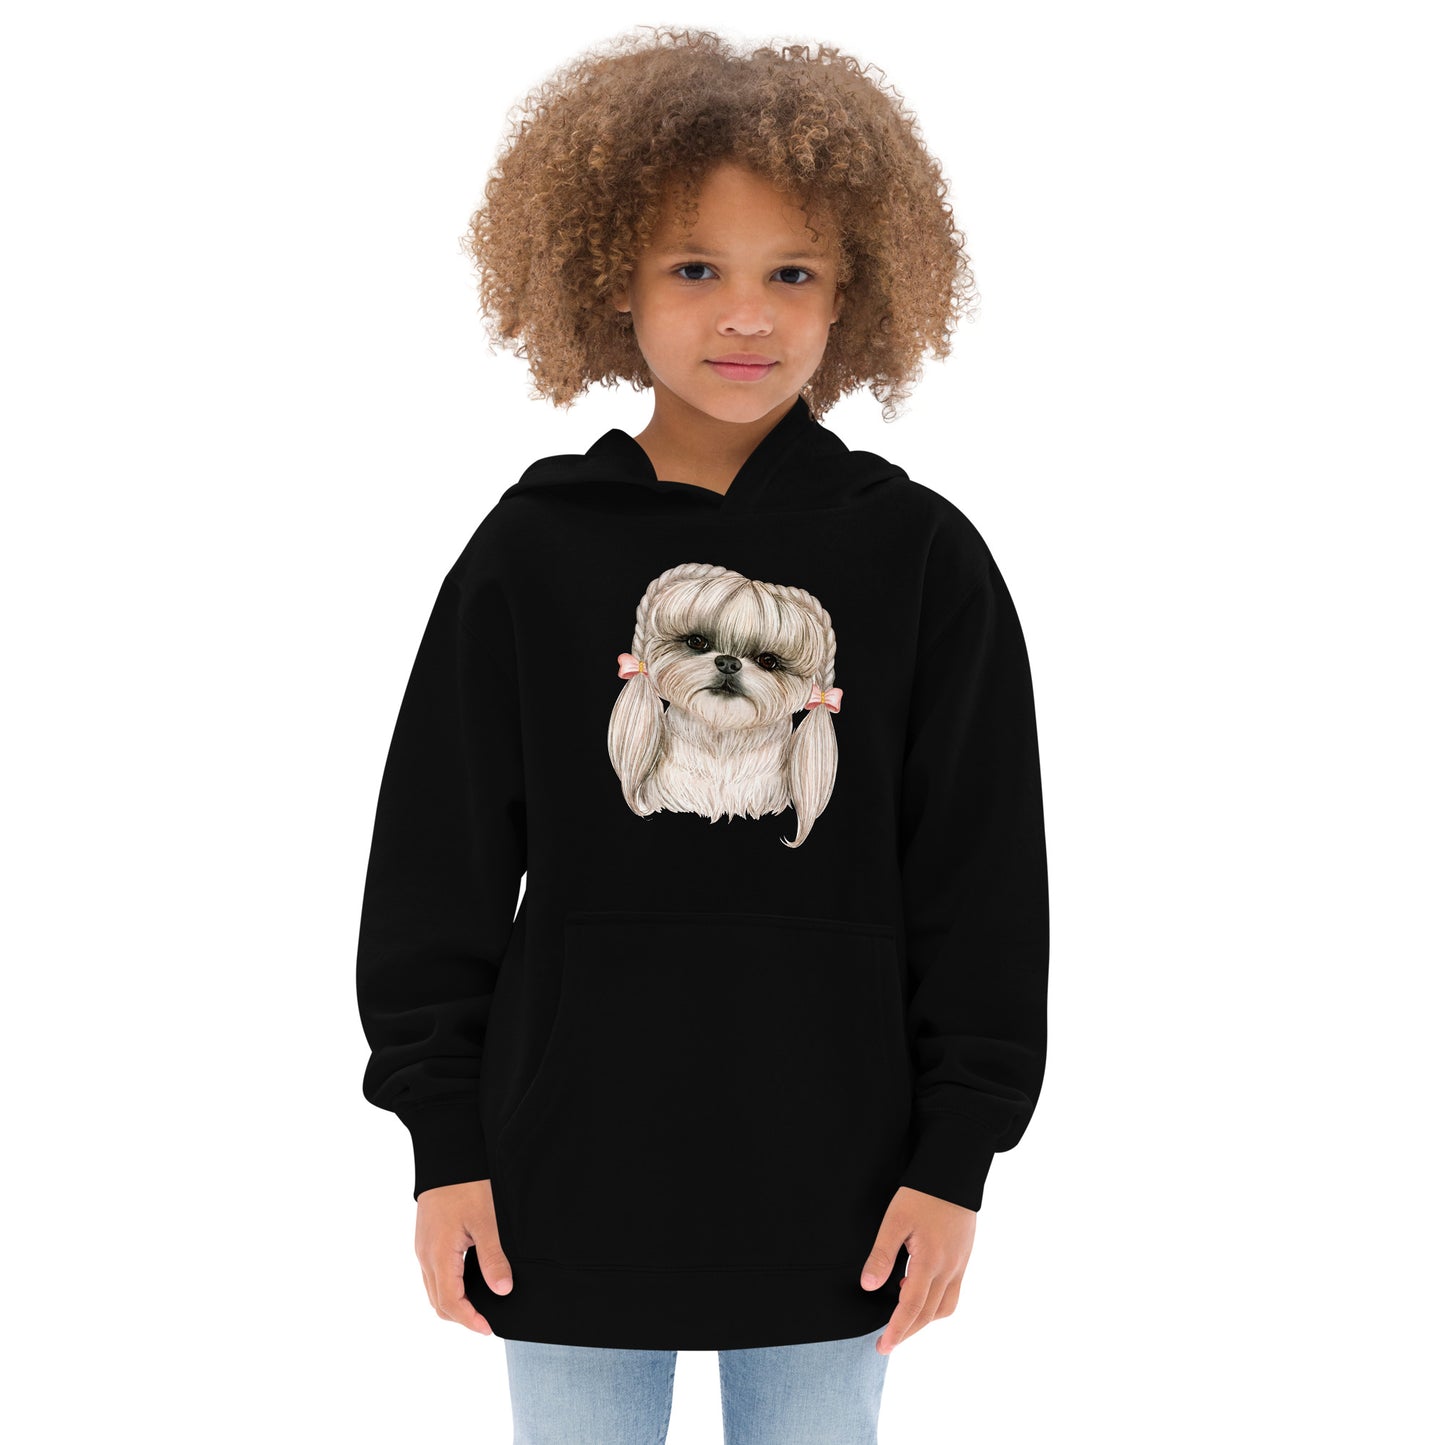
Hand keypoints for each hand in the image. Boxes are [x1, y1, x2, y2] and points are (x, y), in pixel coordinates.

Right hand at [415, 1178, 513, 1332]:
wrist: (448, 1156)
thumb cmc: (467, 1185)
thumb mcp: (487, 1220)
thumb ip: (493, 1257)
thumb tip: (502, 1291)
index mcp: (438, 1254)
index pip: (449, 1302)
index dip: (469, 1320)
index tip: (489, 1329)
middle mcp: (425, 1255)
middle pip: (437, 1301)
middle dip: (460, 1317)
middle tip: (486, 1321)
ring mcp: (423, 1247)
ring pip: (433, 1289)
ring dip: (453, 1304)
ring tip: (479, 1306)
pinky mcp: (426, 1239)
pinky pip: (432, 1274)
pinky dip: (448, 1287)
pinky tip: (467, 1283)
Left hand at [858, 1185, 975, 1352]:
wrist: (955, 1172)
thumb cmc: (922, 1193)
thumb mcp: (895, 1220)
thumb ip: (882, 1254)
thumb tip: (869, 1286)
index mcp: (931, 1262)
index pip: (912, 1307)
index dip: (897, 1330)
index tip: (883, 1346)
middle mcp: (949, 1269)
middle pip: (929, 1314)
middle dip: (908, 1331)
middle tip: (887, 1342)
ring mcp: (959, 1264)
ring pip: (945, 1307)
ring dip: (924, 1319)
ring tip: (902, 1319)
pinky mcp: (963, 1256)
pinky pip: (953, 1292)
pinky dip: (936, 1303)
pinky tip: (919, 1291)